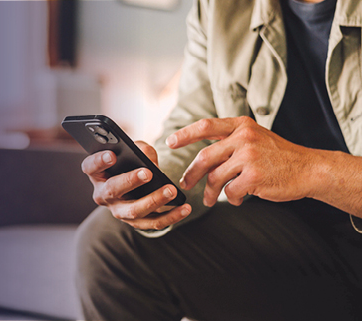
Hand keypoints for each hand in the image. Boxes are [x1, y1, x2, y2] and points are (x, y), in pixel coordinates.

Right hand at [81, 141, 191, 229]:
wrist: (137, 183)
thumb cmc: (132, 162)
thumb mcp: (134, 150)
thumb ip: (140, 150)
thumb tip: (150, 161)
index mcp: (97, 174)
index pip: (91, 166)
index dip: (100, 161)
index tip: (112, 155)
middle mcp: (104, 195)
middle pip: (113, 190)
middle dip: (130, 181)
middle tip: (148, 173)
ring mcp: (119, 211)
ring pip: (134, 211)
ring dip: (154, 201)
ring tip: (171, 190)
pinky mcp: (136, 222)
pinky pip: (153, 222)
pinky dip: (171, 216)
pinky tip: (185, 208)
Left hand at [166, 116, 316, 206]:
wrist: (309, 168)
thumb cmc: (279, 156)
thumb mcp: (256, 137)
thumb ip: (230, 141)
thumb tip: (201, 159)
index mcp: (242, 125)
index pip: (206, 126)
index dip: (185, 134)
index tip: (170, 142)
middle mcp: (244, 137)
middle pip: (205, 157)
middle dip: (191, 174)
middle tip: (185, 184)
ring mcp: (249, 156)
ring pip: (215, 177)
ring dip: (209, 192)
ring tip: (209, 199)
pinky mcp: (254, 176)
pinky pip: (230, 192)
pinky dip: (230, 199)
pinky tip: (237, 199)